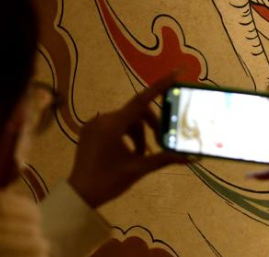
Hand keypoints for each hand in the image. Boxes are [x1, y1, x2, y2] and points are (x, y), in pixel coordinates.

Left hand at [67, 75, 187, 208]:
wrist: (79, 195)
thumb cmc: (108, 182)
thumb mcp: (138, 169)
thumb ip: (164, 159)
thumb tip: (190, 158)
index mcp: (113, 125)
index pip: (141, 100)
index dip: (160, 86)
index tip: (176, 73)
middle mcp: (102, 119)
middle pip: (135, 113)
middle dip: (151, 125)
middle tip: (161, 142)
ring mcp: (94, 124)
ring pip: (126, 120)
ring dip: (138, 133)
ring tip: (143, 154)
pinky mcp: (90, 131)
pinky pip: (114, 125)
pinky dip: (126, 135)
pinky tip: (130, 152)